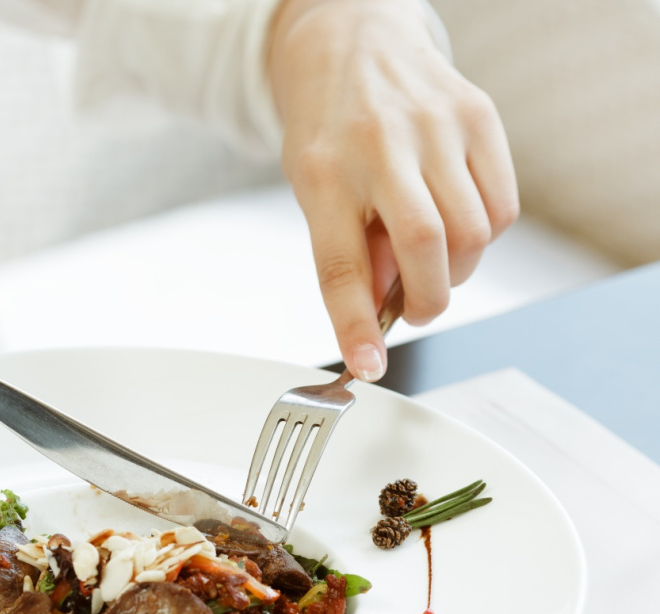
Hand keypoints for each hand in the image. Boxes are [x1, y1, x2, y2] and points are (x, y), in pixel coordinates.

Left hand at [268, 0, 517, 379]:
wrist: (352, 44)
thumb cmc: (329, 129)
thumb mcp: (313, 190)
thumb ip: (347, 251)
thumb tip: (379, 316)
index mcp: (323, 171)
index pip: (339, 264)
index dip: (355, 323)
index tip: (367, 366)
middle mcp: (379, 144)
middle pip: (425, 247)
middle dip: (426, 300)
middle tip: (414, 308)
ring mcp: (436, 126)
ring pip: (473, 234)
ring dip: (456, 270)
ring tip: (429, 256)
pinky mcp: (479, 116)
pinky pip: (503, 207)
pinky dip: (484, 235)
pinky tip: (455, 219)